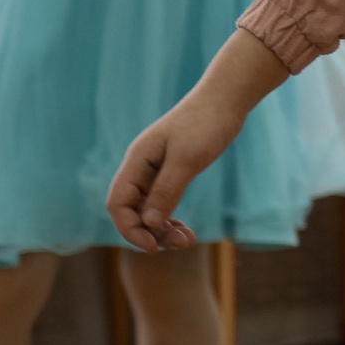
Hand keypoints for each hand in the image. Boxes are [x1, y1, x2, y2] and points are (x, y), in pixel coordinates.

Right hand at [106, 30, 286, 249]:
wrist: (227, 98)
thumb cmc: (207, 123)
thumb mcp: (187, 159)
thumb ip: (166, 190)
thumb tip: (148, 223)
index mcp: (137, 161)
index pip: (118, 203)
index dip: (130, 229)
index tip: (153, 246)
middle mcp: (141, 166)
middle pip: (132, 210)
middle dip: (151, 231)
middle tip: (183, 243)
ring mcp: (156, 169)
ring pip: (148, 209)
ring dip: (163, 228)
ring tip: (188, 240)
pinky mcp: (172, 170)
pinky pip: (162, 201)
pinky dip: (170, 217)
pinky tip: (185, 228)